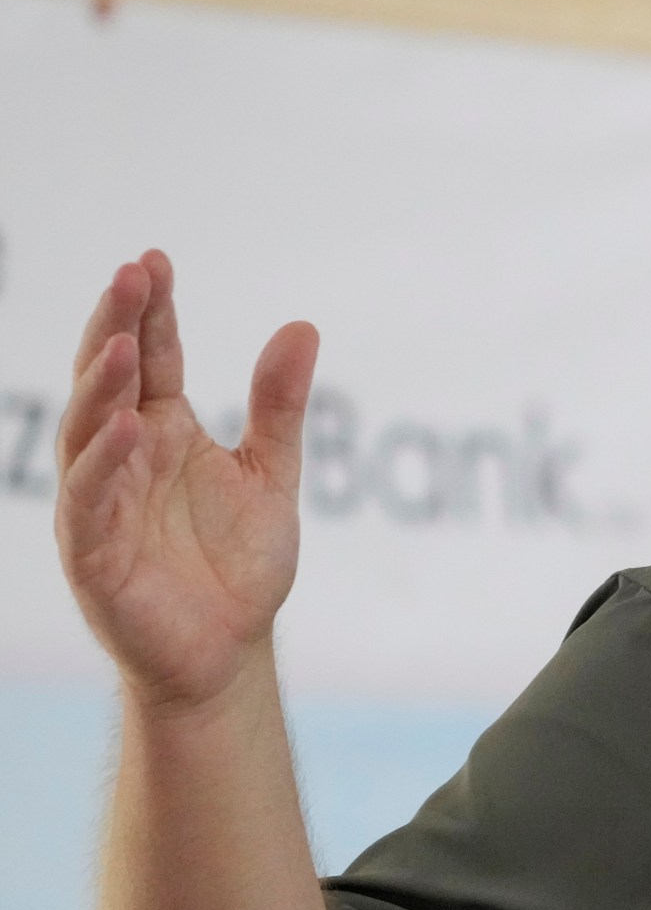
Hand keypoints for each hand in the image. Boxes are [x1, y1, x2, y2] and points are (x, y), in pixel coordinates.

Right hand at [54, 251, 317, 710]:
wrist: (227, 649)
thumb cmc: (239, 562)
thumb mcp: (271, 473)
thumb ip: (279, 405)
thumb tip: (302, 327)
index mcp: (160, 430)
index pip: (151, 357)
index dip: (152, 310)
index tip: (156, 260)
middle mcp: (122, 455)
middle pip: (110, 378)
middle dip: (117, 326)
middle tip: (132, 274)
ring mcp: (100, 500)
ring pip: (88, 430)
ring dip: (102, 385)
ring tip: (126, 342)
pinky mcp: (93, 551)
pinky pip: (91, 500)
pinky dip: (104, 463)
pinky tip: (127, 428)